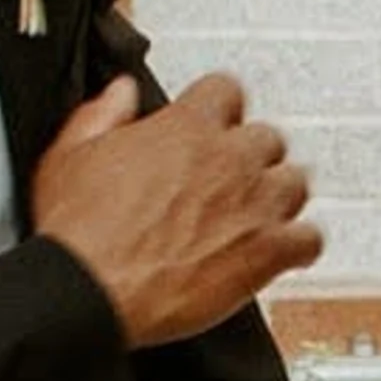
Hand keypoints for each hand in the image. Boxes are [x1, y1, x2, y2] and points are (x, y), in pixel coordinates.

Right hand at [30, 73, 319, 347]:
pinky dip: (301, 245)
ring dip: (280, 194)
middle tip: (231, 177)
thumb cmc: (80, 232)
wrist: (90, 289)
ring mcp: (253, 206)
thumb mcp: (71, 154)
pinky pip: (310, 240)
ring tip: (260, 211)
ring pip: (296, 182)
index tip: (212, 123)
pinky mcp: (266, 254)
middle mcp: (228, 160)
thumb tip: (120, 92)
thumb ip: (103, 114)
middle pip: (267, 138)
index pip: (226, 91)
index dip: (219, 108)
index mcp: (185, 128)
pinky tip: (286, 251)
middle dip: (251, 155)